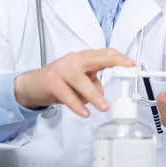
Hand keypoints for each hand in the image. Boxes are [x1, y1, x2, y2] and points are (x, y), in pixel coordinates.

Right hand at [14, 48, 133, 116]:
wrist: (32, 84)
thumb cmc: (60, 80)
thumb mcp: (79, 78)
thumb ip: (92, 81)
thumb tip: (103, 93)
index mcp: (83, 57)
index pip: (105, 53)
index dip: (120, 58)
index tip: (133, 65)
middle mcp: (74, 60)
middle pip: (97, 59)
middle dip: (114, 64)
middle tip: (128, 73)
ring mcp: (62, 70)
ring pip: (82, 81)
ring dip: (94, 95)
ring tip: (104, 107)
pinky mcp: (52, 82)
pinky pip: (67, 95)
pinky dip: (77, 105)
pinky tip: (84, 113)